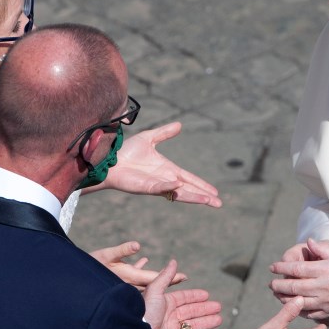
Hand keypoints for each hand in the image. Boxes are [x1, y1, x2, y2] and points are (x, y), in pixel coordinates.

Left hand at [87, 122, 222, 206]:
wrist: (109, 158)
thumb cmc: (126, 151)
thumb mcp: (149, 138)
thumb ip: (164, 133)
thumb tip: (179, 125)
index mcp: (167, 170)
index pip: (189, 179)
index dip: (202, 185)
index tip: (215, 193)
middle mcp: (164, 179)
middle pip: (188, 189)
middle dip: (203, 196)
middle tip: (218, 204)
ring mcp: (155, 185)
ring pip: (178, 193)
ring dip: (192, 197)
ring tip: (207, 201)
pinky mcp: (144, 187)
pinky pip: (159, 188)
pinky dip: (169, 187)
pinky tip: (179, 185)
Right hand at [90, 241, 186, 290]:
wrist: (76, 284)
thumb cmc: (90, 266)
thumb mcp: (106, 255)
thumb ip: (122, 250)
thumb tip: (137, 244)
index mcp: (130, 277)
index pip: (155, 278)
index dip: (170, 277)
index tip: (185, 277)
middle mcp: (128, 283)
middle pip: (152, 281)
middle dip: (167, 279)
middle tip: (182, 278)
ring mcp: (122, 284)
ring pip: (143, 280)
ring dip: (154, 275)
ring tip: (166, 272)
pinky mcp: (115, 282)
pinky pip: (131, 276)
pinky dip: (139, 268)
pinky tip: (143, 260)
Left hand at [143, 260, 222, 328]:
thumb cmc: (144, 311)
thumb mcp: (155, 291)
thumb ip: (166, 277)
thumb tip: (174, 261)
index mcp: (164, 304)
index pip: (183, 298)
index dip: (195, 296)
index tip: (207, 295)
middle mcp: (169, 317)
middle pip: (191, 312)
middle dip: (205, 309)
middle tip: (218, 307)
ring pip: (194, 325)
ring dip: (207, 322)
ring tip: (219, 319)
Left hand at [269, 239, 328, 319]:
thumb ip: (321, 249)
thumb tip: (308, 242)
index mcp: (323, 269)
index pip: (296, 269)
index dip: (282, 268)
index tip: (273, 268)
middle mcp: (322, 286)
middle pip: (293, 287)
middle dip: (279, 285)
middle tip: (271, 284)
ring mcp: (325, 301)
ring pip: (299, 302)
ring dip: (285, 299)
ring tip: (278, 295)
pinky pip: (310, 313)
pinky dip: (300, 310)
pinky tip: (295, 306)